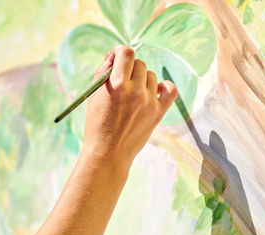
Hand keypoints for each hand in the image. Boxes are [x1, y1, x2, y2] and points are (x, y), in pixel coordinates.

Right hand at [82, 45, 177, 167]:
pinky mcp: (158, 113)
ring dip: (143, 80)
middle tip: (123, 82)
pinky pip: (170, 90)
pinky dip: (164, 87)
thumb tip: (115, 54)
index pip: (126, 52)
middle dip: (130, 69)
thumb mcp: (94, 94)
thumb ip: (103, 71)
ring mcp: (149, 102)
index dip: (120, 52)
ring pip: (152, 75)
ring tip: (133, 93)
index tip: (118, 58)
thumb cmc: (97, 123)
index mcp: (116, 84)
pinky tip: (155, 90)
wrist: (108, 152)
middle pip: (139, 63)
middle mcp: (135, 91)